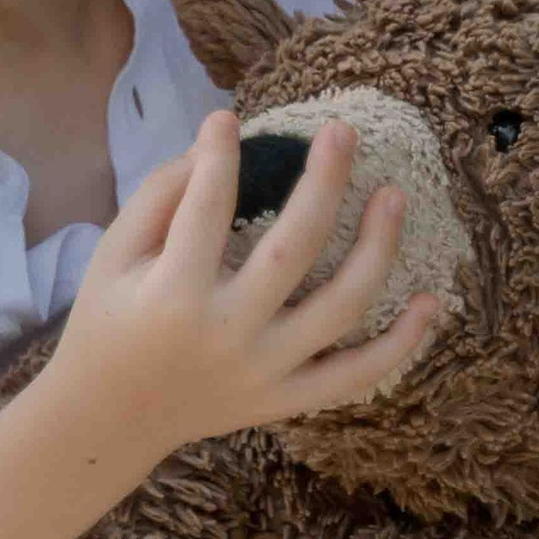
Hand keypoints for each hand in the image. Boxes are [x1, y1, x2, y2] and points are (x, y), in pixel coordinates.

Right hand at [54, 112, 440, 460]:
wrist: (108, 419)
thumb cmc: (109, 321)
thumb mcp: (112, 254)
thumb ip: (160, 195)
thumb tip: (218, 142)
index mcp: (173, 295)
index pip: (207, 210)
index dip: (220, 157)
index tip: (229, 118)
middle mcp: (227, 334)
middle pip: (293, 251)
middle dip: (324, 183)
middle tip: (343, 132)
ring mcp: (263, 372)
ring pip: (339, 308)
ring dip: (377, 249)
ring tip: (395, 195)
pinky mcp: (285, 398)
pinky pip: (355, 376)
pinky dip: (400, 345)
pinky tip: (430, 301)